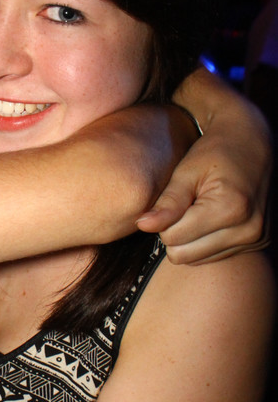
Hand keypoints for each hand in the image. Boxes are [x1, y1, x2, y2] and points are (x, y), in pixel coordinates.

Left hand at [138, 78, 270, 262]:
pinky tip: (213, 218)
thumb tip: (143, 225)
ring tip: (200, 210)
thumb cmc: (216, 151)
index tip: (175, 200)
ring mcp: (255, 239)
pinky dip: (206, 241)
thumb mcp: (186, 172)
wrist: (253, 141)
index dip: (165, 220)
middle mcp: (248, 229)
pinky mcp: (258, 243)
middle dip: (176, 233)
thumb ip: (167, 202)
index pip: (173, 237)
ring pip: (196, 260)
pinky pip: (214, 256)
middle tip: (186, 205)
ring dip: (191, 239)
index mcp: (230, 208)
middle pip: (183, 255)